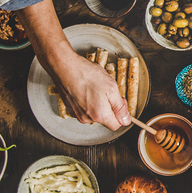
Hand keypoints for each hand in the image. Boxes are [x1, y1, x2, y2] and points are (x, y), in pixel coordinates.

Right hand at [16, 0, 130, 130]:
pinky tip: (86, 87)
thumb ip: (120, 107)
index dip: (121, 113)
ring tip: (95, 86)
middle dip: (109, 106)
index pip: (116, 125)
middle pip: (105, 118)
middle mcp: (87, 118)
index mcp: (99, 115)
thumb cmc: (87, 75)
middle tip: (107, 90)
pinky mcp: (70, 107)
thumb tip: (126, 120)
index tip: (120, 100)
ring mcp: (77, 114)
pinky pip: (85, 108)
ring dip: (99, 102)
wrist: (65, 67)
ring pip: (95, 112)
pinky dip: (88, 100)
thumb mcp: (112, 89)